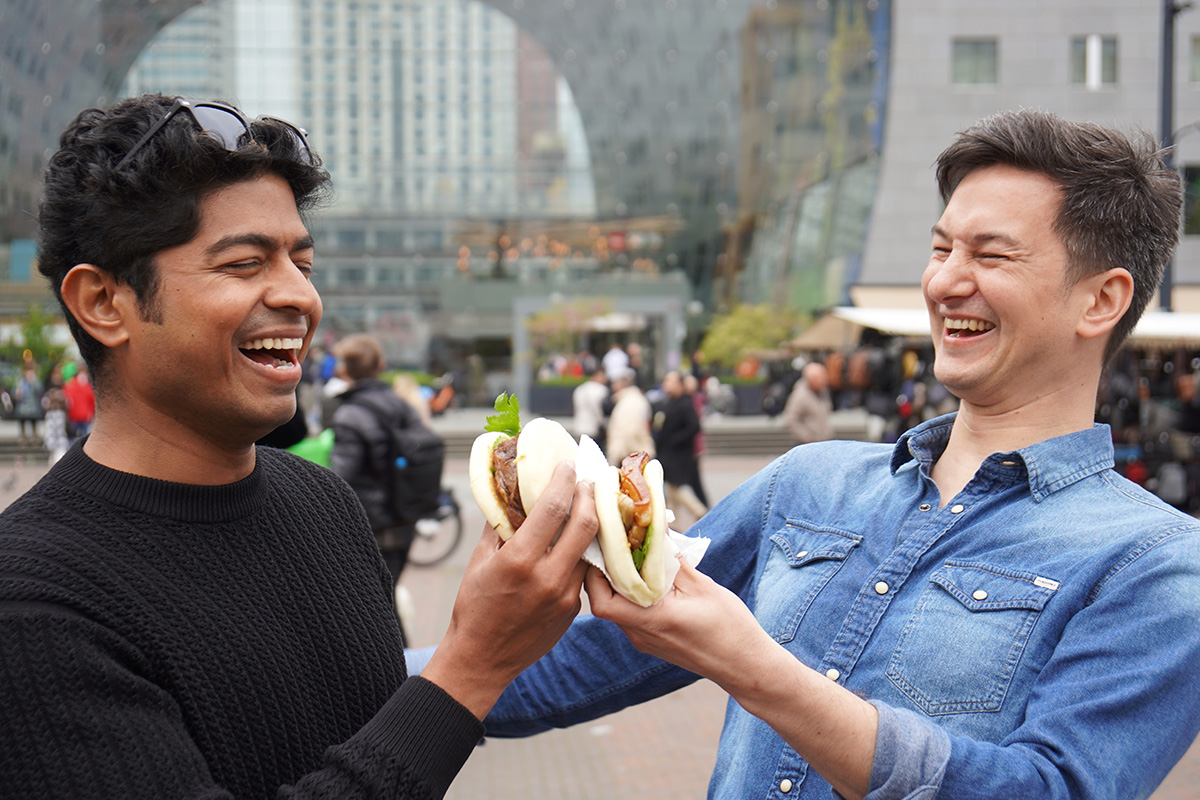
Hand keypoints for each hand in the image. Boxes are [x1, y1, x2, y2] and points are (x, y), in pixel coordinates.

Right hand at [423, 460, 596, 718]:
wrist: (483, 659)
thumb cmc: (474, 608)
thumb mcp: (479, 562)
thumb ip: (500, 527)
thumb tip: (512, 494)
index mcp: (520, 561)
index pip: (553, 508)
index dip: (563, 480)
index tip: (567, 464)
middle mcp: (548, 577)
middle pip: (585, 525)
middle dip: (589, 496)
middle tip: (587, 481)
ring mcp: (566, 596)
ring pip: (588, 549)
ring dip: (589, 525)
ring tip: (585, 507)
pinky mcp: (573, 610)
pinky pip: (582, 573)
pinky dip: (578, 555)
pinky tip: (573, 545)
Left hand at [584, 555, 768, 688]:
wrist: (746, 666)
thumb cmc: (730, 629)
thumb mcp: (702, 586)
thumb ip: (673, 559)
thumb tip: (656, 530)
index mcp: (651, 621)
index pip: (602, 601)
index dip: (595, 573)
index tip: (605, 546)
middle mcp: (641, 634)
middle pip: (605, 601)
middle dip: (605, 571)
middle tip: (616, 544)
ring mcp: (646, 641)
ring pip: (618, 607)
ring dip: (620, 581)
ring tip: (632, 554)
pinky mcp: (654, 641)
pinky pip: (633, 613)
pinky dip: (634, 593)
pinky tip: (648, 575)